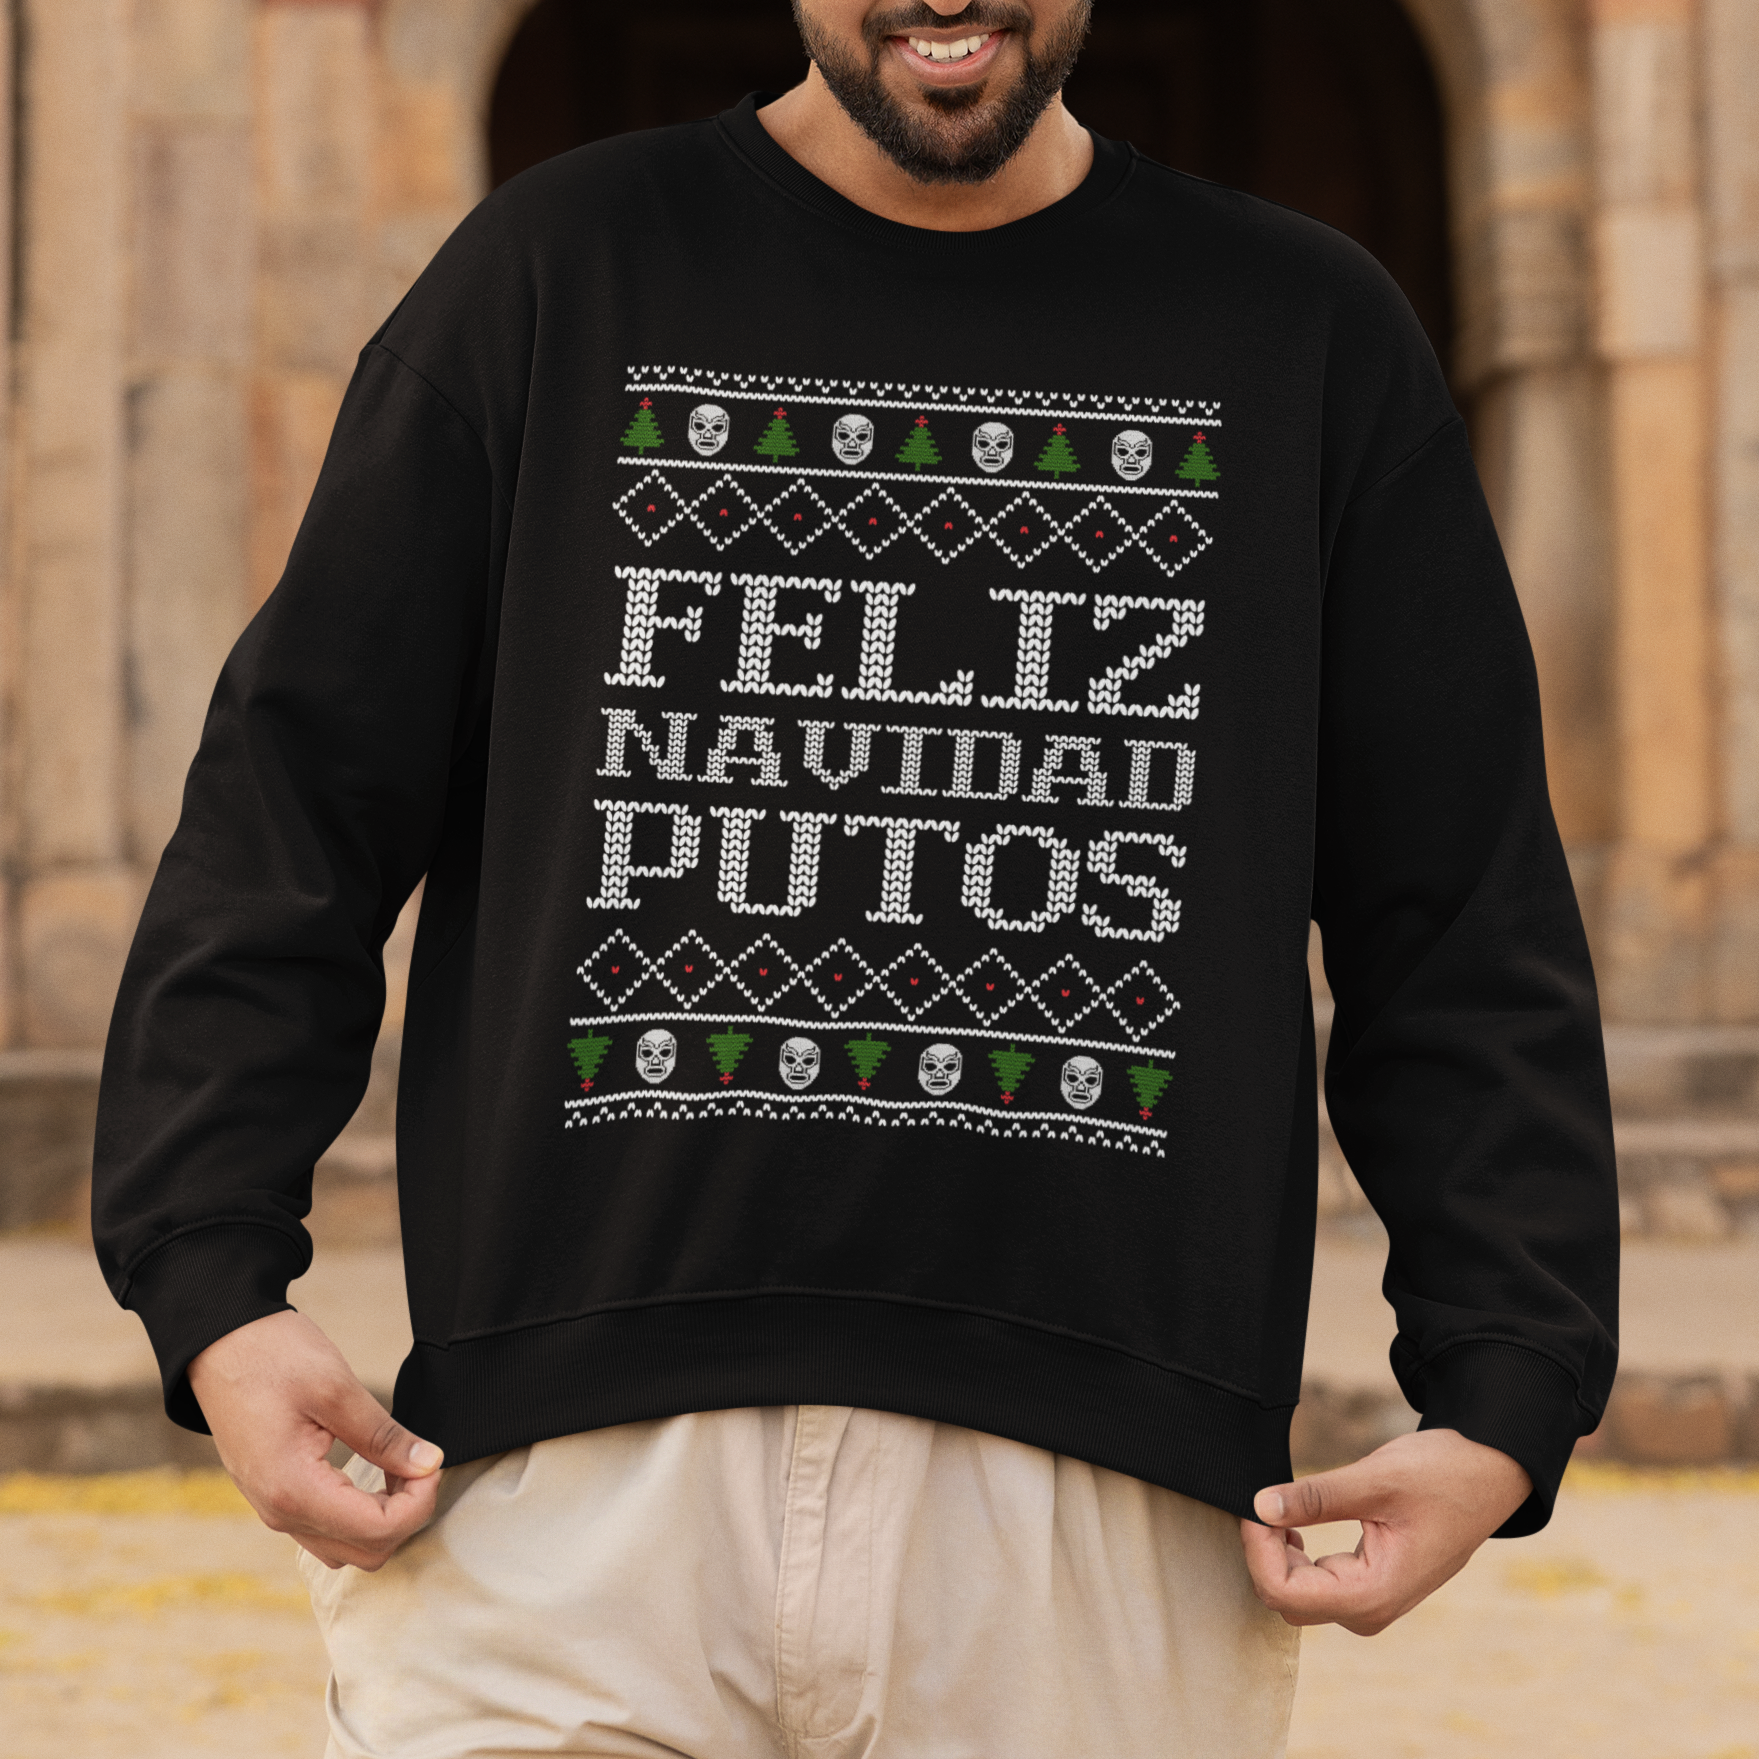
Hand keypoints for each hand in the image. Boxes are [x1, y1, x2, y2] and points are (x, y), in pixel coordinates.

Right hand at [188, 1308, 442, 1570]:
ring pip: (347, 1548)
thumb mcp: (335, 1388)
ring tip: (398, 1465)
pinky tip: (374, 1471)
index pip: (378, 1530)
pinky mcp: (276, 1498)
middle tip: (419, 1462)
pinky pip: (327, 1530)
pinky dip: (360, 1513)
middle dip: (406, 1513)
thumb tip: (429, 1463)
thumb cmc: (272, 1356)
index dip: (419, 1501)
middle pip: (367, 1552)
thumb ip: (384, 1435)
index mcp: (294, 1490)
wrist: (218, 1344)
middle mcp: (280, 1514)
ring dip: (384, 1517)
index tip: (429, 1460)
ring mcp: (274, 1510)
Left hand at [1239, 1428, 1530, 1634]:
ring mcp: (1371, 1602)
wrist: (1487, 1475)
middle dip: (1263, 1553)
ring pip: (1297, 1594)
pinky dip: (1295, 1555)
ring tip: (1279, 1506)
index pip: (1284, 1592)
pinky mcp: (1370, 1586)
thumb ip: (1316, 1498)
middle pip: (1285, 1599)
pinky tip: (1295, 1522)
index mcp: (1374, 1593)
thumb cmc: (1444, 1476)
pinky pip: (1316, 1585)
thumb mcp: (1376, 1479)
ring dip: (1277, 1554)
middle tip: (1262, 1500)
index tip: (1253, 1505)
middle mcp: (1371, 1610)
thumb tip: (1260, 1506)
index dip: (1257, 1549)